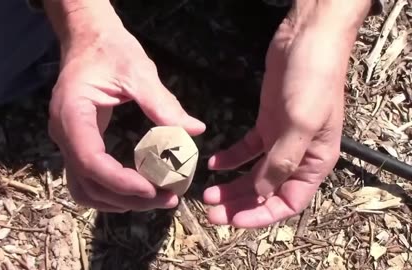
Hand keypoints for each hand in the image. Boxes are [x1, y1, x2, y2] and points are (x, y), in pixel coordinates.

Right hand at [48, 20, 204, 212]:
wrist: (87, 39)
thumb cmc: (110, 49)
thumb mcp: (138, 71)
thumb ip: (163, 103)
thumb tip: (195, 130)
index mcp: (72, 112)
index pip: (89, 159)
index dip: (120, 181)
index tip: (153, 189)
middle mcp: (63, 133)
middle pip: (87, 183)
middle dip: (127, 198)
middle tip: (166, 199)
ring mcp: (67, 142)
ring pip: (84, 189)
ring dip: (118, 201)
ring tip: (156, 199)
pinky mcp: (78, 145)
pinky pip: (87, 180)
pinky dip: (110, 193)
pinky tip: (137, 191)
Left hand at [203, 15, 353, 227]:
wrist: (307, 40)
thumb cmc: (312, 82)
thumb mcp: (301, 125)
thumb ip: (282, 162)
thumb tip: (261, 193)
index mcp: (315, 163)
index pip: (288, 202)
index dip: (261, 215)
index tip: (233, 219)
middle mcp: (298, 156)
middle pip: (266, 190)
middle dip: (239, 203)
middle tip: (211, 211)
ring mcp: (281, 139)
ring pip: (254, 172)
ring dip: (232, 185)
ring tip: (207, 192)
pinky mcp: (267, 123)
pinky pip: (247, 148)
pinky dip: (231, 158)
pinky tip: (214, 163)